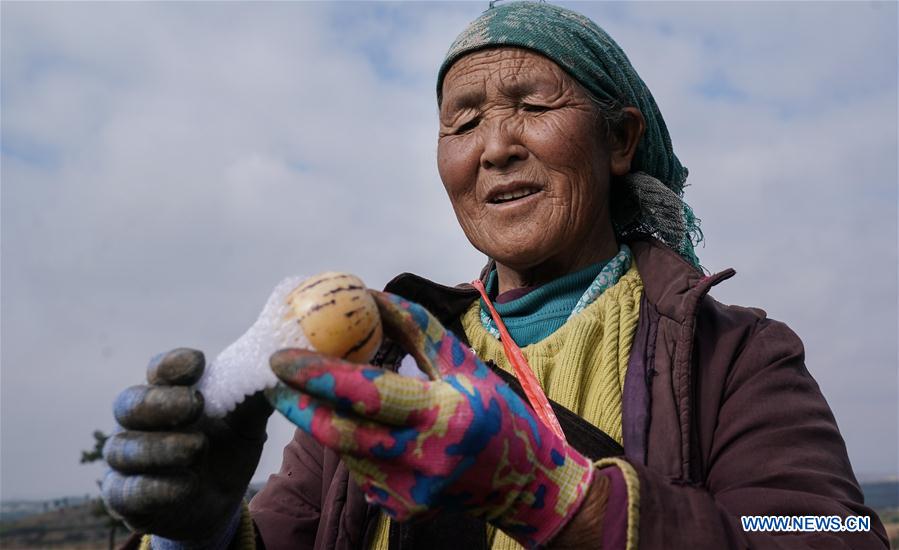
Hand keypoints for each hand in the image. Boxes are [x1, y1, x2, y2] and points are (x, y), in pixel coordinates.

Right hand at [102, 348, 272, 540]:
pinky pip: (130, 491)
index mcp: (167, 394)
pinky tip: (187, 484)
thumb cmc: (227, 451)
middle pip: (130, 404)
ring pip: (125, 448)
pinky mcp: (123, 497)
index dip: (173, 365)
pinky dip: (159, 488)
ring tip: (198, 448)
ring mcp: (125, 459)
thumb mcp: (246, 426)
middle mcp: (138, 422)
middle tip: (194, 404)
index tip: (198, 363)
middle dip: (162, 402)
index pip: (159, 370)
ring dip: (163, 447)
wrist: (217, 503)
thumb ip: (254, 400)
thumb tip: (276, 369)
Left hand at [266, 292, 594, 547]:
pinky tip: (359, 428)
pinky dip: (350, 443)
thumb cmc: (497, 413)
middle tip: (273, 375)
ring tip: (311, 393)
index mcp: (445, 416)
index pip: (368, 393)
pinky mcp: (400, 510)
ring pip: (345, 451)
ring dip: (322, 419)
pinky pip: (359, 470)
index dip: (319, 375)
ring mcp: (409, 492)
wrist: (525, 486)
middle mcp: (424, 460)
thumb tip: (371, 296)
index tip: (283, 355)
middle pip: (339, 433)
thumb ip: (417, 330)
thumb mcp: (465, 365)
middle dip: (296, 403)